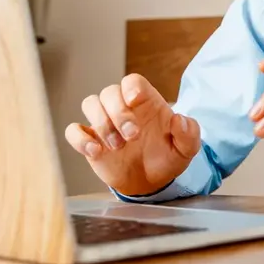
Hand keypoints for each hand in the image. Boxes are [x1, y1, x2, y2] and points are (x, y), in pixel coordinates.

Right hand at [64, 74, 201, 195]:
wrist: (151, 182)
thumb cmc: (167, 158)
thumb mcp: (186, 149)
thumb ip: (189, 133)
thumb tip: (179, 119)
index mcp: (146, 103)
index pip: (133, 81)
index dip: (130, 86)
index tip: (134, 101)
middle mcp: (122, 108)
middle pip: (109, 92)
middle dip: (117, 112)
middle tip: (132, 136)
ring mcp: (104, 123)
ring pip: (90, 103)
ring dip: (101, 123)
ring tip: (117, 146)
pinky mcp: (90, 140)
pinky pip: (74, 130)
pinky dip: (80, 139)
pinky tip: (95, 152)